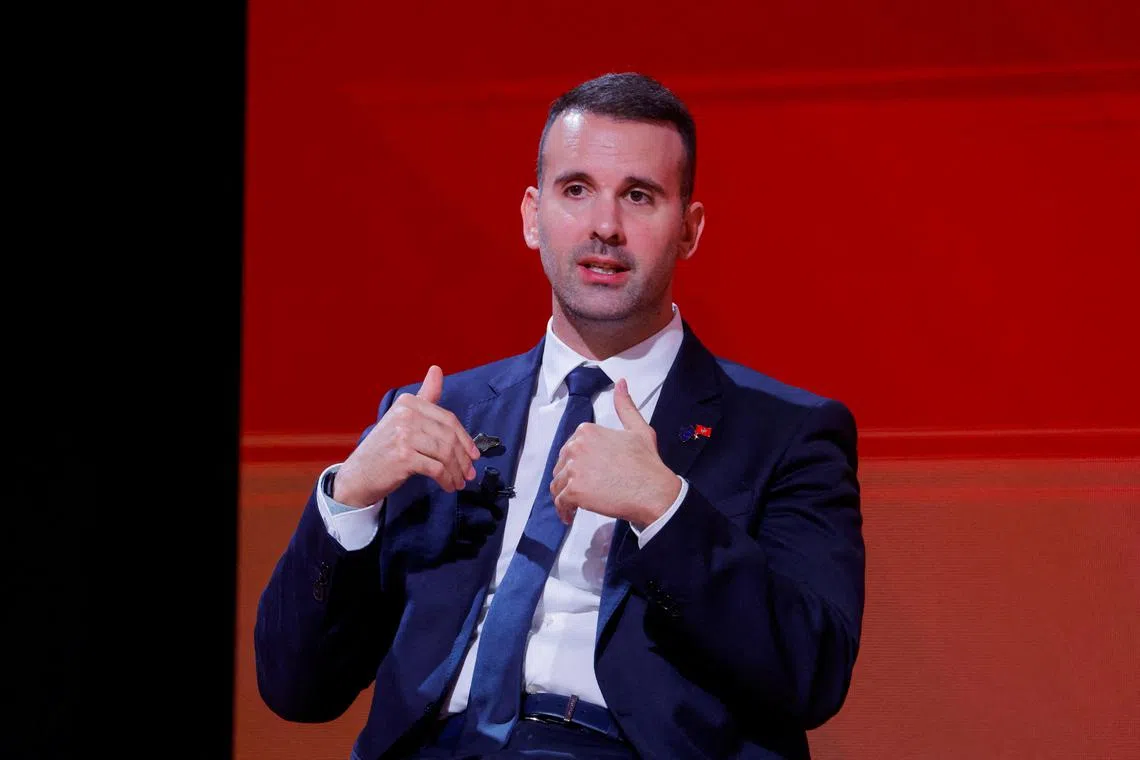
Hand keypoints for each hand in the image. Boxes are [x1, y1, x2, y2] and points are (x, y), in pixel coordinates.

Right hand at [333, 365, 479, 506]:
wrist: (358, 474)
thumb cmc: (385, 448)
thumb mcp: (403, 418)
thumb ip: (424, 396)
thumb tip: (437, 369)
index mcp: (408, 402)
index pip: (448, 419)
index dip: (465, 439)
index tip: (473, 455)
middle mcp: (406, 415)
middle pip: (449, 437)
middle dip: (463, 459)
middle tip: (469, 473)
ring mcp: (404, 435)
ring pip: (445, 453)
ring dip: (456, 471)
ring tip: (459, 482)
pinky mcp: (403, 457)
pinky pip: (436, 469)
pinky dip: (446, 479)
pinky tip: (448, 485)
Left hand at [549, 378, 679, 528]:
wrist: (653, 491)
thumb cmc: (647, 463)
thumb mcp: (638, 429)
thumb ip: (625, 406)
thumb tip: (621, 382)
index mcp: (587, 431)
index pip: (570, 450)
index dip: (576, 464)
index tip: (586, 476)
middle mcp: (576, 446)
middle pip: (561, 467)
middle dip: (568, 480)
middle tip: (581, 493)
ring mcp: (574, 469)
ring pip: (557, 485)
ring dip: (563, 496)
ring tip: (573, 507)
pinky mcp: (574, 490)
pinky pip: (560, 502)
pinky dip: (563, 511)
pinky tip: (571, 516)